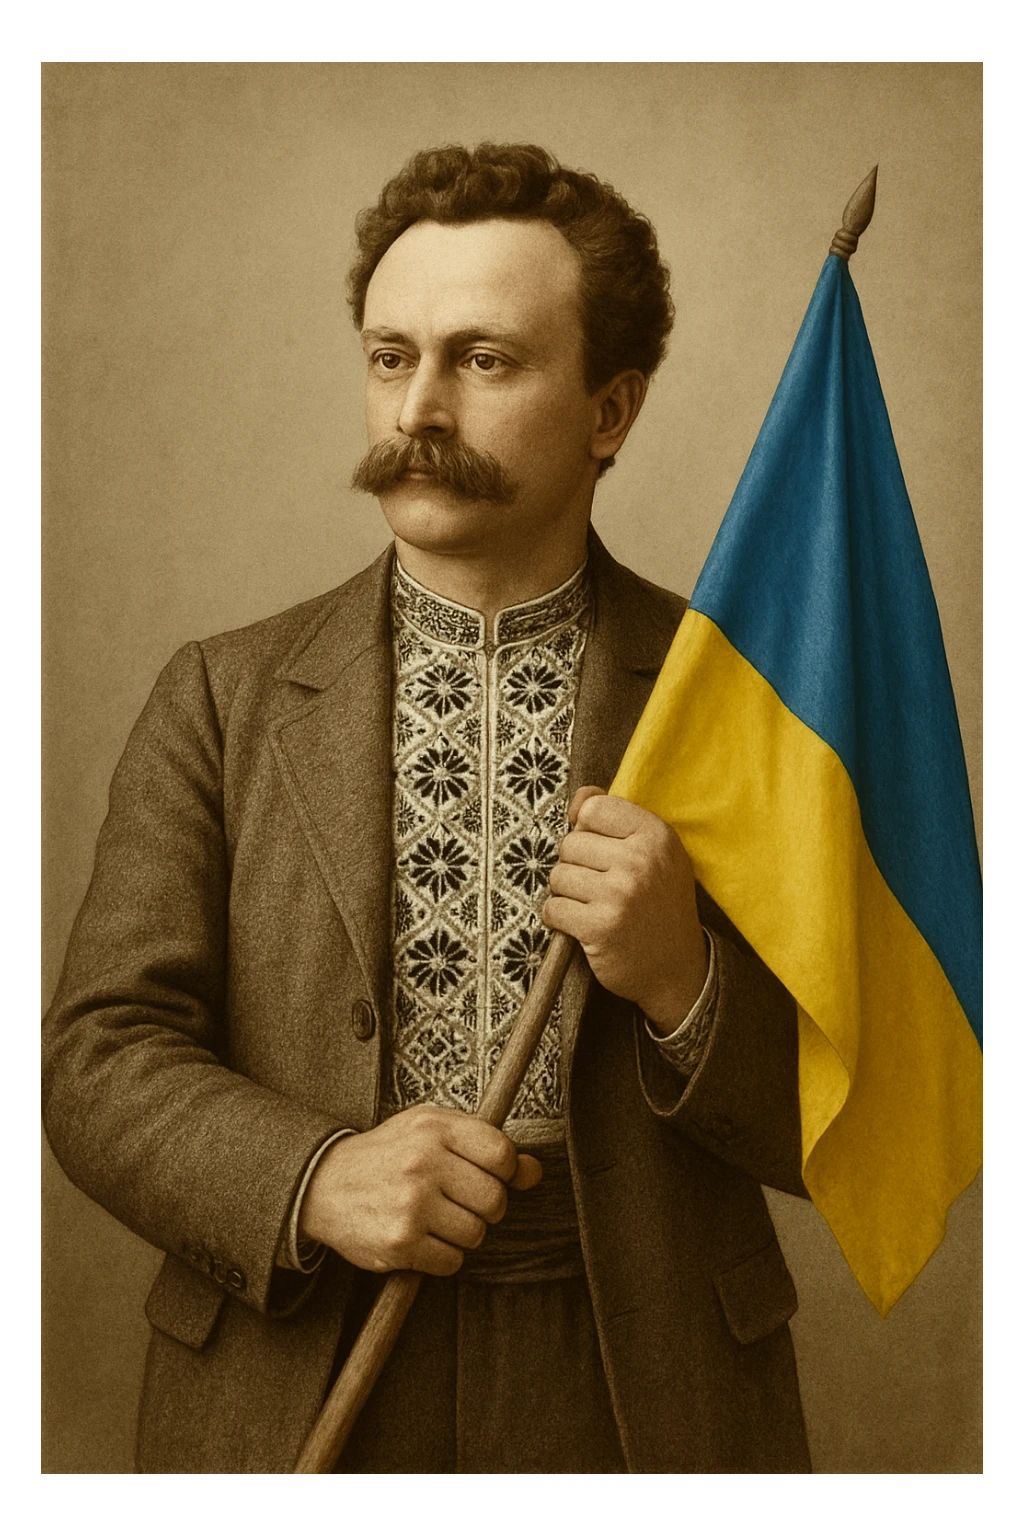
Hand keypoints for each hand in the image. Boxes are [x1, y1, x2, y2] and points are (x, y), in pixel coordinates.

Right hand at [297, 1105, 541, 1275]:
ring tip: (435, 1218)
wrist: (323, 1184)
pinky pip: (452, 1262)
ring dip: (463, 1233)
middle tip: (456, 1200)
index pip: (502, 1154)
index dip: (504, 1171)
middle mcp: (423, 1163)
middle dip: (483, 1206)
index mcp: (433, 1128)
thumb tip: (534, 1172)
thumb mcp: (431, 1131)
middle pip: (494, 1200)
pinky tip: (420, 1238)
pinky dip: (442, 1257)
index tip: (486, 1174)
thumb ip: (484, 1144)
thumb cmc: (388, 1154)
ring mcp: (410, 1205)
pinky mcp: (399, 1243)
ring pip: (476, 1234)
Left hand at [543, 785, 707, 1033]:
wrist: (677, 968)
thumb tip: (580, 798)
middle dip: (576, 866)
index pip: (594, 809)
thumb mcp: (653, 853)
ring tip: (593, 905)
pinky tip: (581, 925)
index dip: (588, 831)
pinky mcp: (601, 927)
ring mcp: (621, 894)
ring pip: (557, 876)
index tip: (603, 853)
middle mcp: (641, 861)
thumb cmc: (658, 903)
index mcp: (657, 835)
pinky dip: (559, 918)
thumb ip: (616, 816)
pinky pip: (553, 908)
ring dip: (567, 893)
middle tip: (600, 887)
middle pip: (570, 844)